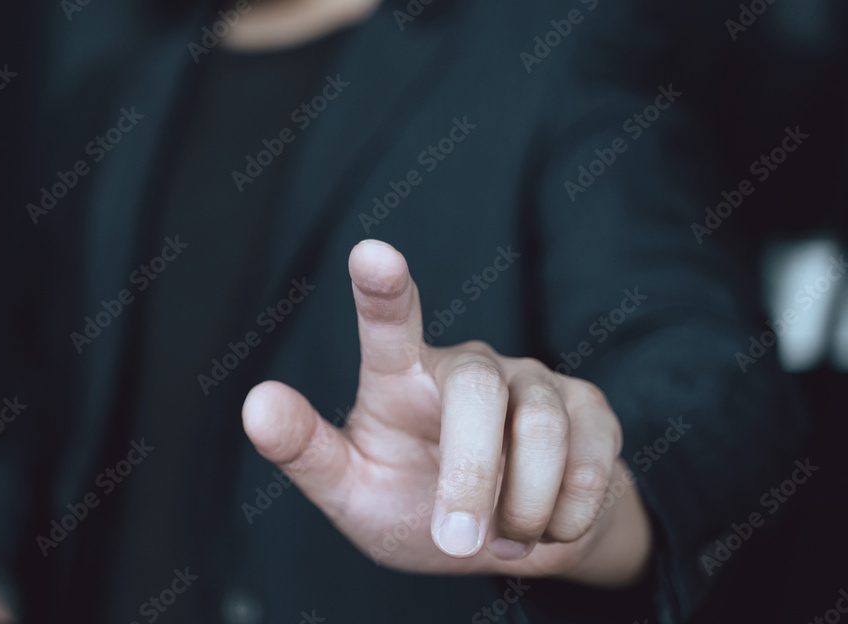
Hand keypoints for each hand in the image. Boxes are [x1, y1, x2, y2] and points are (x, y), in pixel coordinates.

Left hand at [242, 240, 651, 585]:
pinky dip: (567, 516)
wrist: (505, 543)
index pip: (389, 324)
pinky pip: (593, 461)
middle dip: (471, 475)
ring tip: (499, 538)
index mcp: (400, 378)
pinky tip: (546, 524)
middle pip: (476, 390)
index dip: (381, 288)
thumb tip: (256, 403)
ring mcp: (534, 379)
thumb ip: (307, 451)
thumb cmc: (415, 504)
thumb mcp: (353, 492)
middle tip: (458, 543)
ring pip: (543, 431)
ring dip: (521, 510)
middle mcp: (468, 366)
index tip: (370, 253)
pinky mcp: (590, 407)